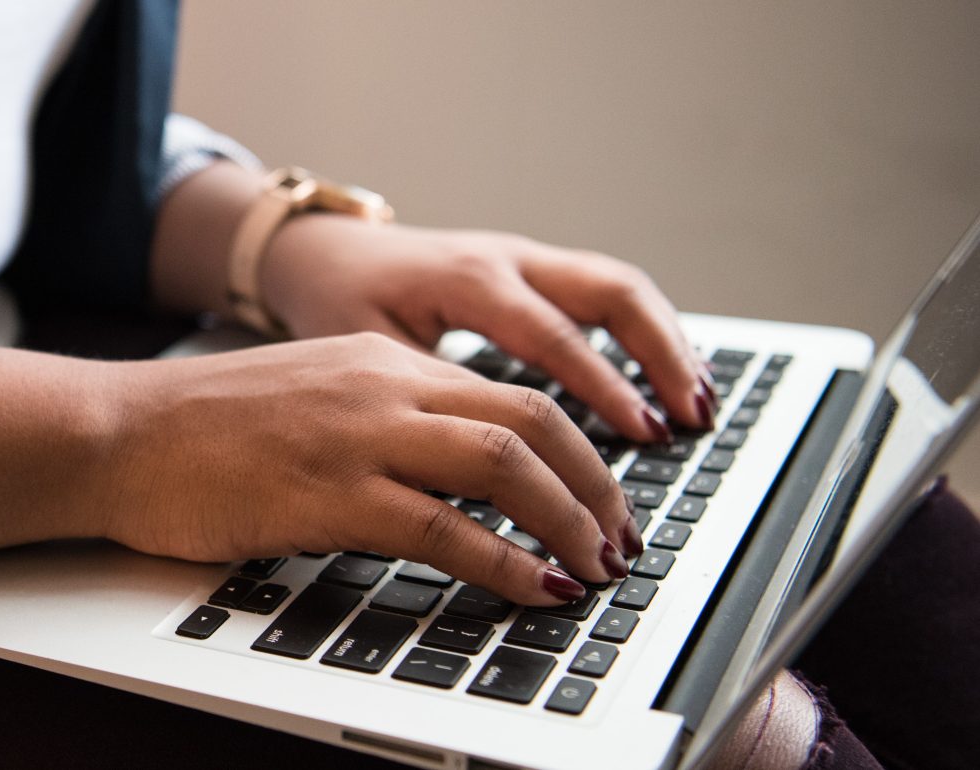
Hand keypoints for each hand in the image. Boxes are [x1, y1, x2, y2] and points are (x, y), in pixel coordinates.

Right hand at [102, 332, 641, 605]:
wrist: (116, 433)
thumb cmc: (197, 428)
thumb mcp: (309, 398)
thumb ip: (380, 419)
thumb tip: (449, 476)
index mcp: (381, 361)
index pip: (513, 394)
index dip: (578, 451)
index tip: (602, 499)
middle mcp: (382, 386)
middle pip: (533, 420)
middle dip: (597, 486)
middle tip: (621, 540)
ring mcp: (357, 437)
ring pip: (504, 464)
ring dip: (568, 521)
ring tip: (596, 567)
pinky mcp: (327, 494)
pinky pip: (443, 528)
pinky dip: (505, 563)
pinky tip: (535, 589)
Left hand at [261, 216, 717, 443]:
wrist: (319, 253)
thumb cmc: (336, 305)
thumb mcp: (368, 353)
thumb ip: (428, 399)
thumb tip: (485, 468)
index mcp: (466, 280)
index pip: (554, 336)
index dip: (603, 388)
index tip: (643, 433)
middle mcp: (505, 260)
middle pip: (611, 293)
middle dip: (661, 357)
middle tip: (692, 418)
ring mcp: (524, 258)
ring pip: (618, 287)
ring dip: (666, 343)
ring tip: (699, 405)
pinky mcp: (531, 269)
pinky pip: (603, 292)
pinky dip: (644, 333)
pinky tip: (668, 379)